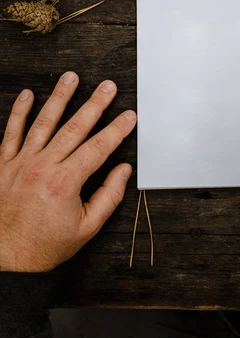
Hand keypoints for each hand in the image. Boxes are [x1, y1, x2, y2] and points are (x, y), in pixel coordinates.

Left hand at [0, 72, 135, 272]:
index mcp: (65, 182)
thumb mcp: (86, 228)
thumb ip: (109, 197)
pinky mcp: (3, 165)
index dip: (116, 130)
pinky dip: (19, 113)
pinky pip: (11, 133)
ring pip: (44, 122)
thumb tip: (124, 171)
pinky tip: (28, 96)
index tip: (129, 116)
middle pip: (74, 127)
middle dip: (94, 104)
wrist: (6, 259)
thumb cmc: (45, 245)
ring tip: (71, 78)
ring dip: (59, 98)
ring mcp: (21, 163)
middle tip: (107, 87)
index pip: (98, 148)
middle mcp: (43, 167)